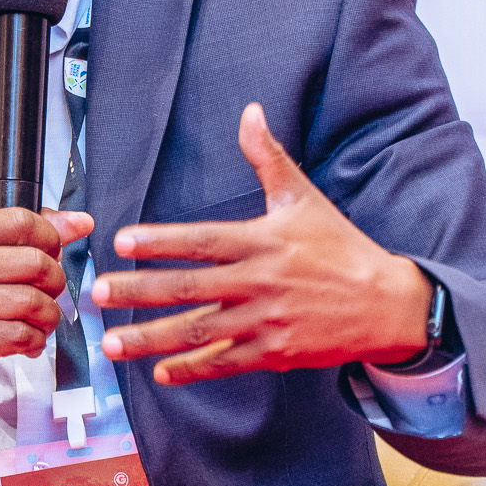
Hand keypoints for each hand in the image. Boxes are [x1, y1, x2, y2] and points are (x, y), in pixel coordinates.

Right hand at [0, 207, 93, 401]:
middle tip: (48, 292)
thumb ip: (26, 237)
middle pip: (35, 262)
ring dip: (48, 316)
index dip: (51, 236)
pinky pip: (23, 335)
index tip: (55, 251)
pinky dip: (35, 341)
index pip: (20, 221)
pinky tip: (27, 341)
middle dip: (55, 281)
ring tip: (38, 321)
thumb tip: (80, 222)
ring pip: (34, 302)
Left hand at [89, 104, 430, 385]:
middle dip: (139, 292)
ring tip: (113, 343)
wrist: (386, 303)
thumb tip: (250, 112)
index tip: (122, 243)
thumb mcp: (303, 198)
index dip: (160, 242)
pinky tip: (161, 373)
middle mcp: (260, 282)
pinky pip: (225, 361)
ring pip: (199, 331)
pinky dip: (192, 369)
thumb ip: (268, 158)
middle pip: (189, 288)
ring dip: (151, 339)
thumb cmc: (339, 247)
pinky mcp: (274, 352)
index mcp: (262, 242)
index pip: (201, 241)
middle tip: (98, 294)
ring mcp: (266, 320)